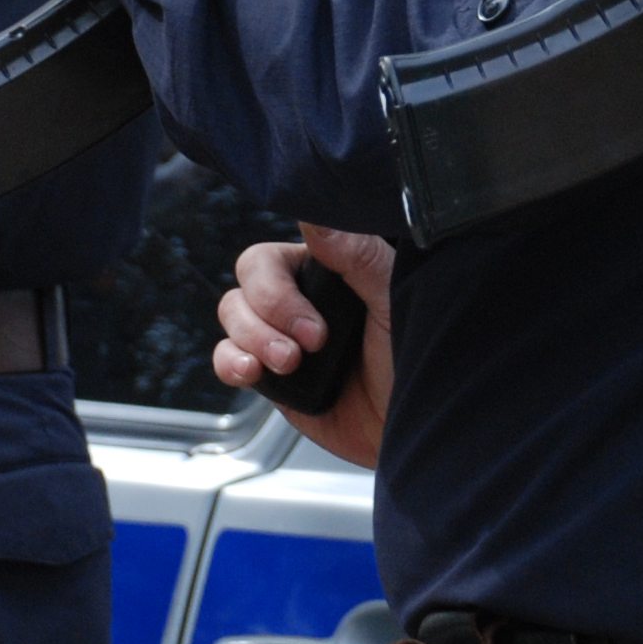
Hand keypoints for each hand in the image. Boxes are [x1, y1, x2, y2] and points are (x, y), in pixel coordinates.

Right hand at [214, 224, 393, 467]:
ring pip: (234, 313)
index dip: (279, 284)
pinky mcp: (271, 374)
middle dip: (270, 312)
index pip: (278, 251)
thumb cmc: (414, 357)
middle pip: (249, 278)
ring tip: (290, 364)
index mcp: (330, 268)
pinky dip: (230, 362)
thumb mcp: (393, 299)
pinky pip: (227, 356)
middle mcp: (302, 295)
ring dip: (254, 338)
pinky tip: (251, 372)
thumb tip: (313, 217)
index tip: (316, 323)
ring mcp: (282, 334)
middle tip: (312, 342)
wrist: (408, 426)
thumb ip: (356, 255)